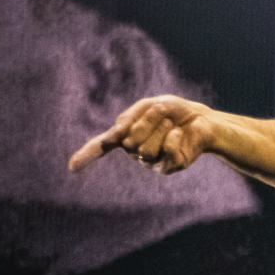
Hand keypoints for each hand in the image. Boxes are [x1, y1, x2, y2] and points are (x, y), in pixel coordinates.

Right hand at [68, 95, 216, 174]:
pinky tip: (180, 133)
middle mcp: (135, 152)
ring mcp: (152, 162)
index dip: (86, 155)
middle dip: (148, 120)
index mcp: (124, 136)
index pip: (101, 147)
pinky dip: (174, 136)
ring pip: (146, 148)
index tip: (72, 167)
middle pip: (130, 140)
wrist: (202, 118)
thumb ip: (128, 120)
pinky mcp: (170, 166)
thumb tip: (114, 138)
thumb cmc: (173, 112)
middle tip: (163, 114)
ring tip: (172, 123)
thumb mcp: (148, 107)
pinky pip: (166, 151)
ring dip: (161, 127)